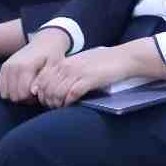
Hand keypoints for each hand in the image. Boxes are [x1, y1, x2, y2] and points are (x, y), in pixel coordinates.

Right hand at [0, 27, 69, 102]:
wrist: (45, 42)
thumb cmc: (52, 55)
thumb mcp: (54, 65)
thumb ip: (43, 79)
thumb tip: (33, 92)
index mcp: (25, 67)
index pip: (22, 94)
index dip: (31, 99)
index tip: (39, 94)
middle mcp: (12, 67)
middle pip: (13, 96)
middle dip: (24, 99)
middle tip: (34, 94)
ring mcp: (6, 67)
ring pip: (4, 94)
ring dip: (15, 95)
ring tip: (27, 90)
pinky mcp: (3, 68)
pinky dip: (8, 90)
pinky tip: (19, 87)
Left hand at [31, 38, 158, 107]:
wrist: (125, 57)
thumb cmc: (105, 60)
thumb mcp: (83, 60)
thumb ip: (69, 68)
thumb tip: (57, 81)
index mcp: (65, 61)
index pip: (42, 78)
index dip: (41, 91)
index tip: (45, 99)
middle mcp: (68, 66)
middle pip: (47, 87)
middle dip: (46, 100)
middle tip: (52, 107)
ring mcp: (78, 72)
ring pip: (57, 92)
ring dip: (56, 103)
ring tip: (60, 108)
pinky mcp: (89, 80)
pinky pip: (71, 94)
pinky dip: (68, 102)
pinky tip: (70, 105)